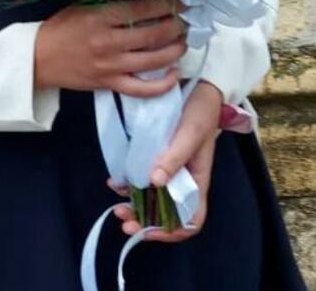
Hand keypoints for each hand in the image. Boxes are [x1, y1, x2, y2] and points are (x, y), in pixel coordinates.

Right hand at [35, 0, 190, 97]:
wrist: (37, 59)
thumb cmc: (60, 28)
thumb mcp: (82, 7)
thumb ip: (111, 5)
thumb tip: (145, 1)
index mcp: (99, 17)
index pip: (141, 9)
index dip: (166, 5)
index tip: (181, 2)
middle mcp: (108, 42)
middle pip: (153, 34)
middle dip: (176, 26)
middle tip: (186, 21)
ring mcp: (110, 66)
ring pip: (153, 60)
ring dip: (175, 50)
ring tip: (183, 41)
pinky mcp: (109, 84)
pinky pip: (141, 89)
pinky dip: (162, 84)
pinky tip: (174, 74)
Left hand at [106, 80, 222, 240]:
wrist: (196, 85)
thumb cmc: (200, 111)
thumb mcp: (189, 133)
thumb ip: (174, 157)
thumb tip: (155, 183)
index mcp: (197, 180)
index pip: (190, 218)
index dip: (171, 231)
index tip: (148, 230)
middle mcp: (183, 179)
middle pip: (166, 213)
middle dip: (145, 221)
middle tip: (124, 220)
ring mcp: (169, 169)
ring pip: (151, 198)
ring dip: (135, 206)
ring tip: (117, 207)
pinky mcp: (156, 156)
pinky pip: (142, 178)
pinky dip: (128, 185)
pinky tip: (115, 182)